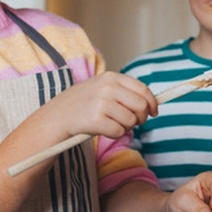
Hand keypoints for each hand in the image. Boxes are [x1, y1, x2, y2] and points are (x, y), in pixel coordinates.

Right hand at [31, 72, 157, 140]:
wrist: (57, 116)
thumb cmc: (84, 104)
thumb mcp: (103, 88)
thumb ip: (124, 91)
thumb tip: (152, 103)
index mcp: (111, 77)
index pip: (143, 90)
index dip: (152, 103)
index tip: (154, 112)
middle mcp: (108, 88)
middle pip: (141, 106)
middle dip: (141, 118)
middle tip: (133, 123)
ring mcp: (101, 103)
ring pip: (131, 121)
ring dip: (126, 127)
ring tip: (112, 124)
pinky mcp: (96, 120)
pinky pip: (119, 132)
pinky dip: (115, 134)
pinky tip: (104, 130)